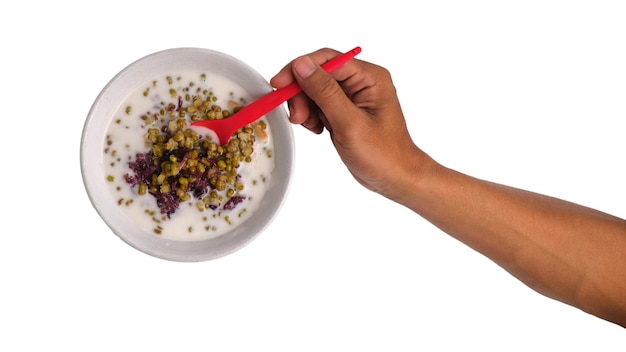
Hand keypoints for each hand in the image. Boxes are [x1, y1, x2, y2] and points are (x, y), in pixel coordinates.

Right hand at [270, 48, 430, 200]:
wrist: (395, 179)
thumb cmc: (383, 154)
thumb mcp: (349, 123)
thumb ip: (325, 92)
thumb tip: (302, 65)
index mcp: (369, 78)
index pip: (327, 60)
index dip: (299, 69)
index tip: (279, 84)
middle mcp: (361, 83)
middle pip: (318, 74)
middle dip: (301, 94)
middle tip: (297, 116)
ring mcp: (353, 98)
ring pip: (315, 91)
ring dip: (306, 107)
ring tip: (311, 126)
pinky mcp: (345, 112)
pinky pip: (319, 105)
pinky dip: (312, 116)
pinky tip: (318, 130)